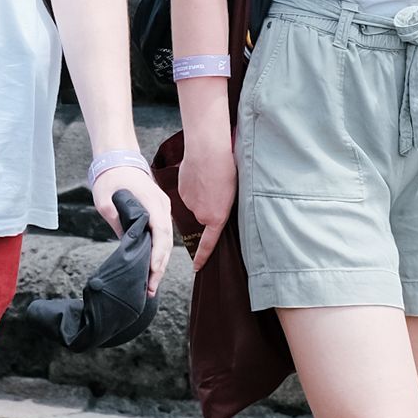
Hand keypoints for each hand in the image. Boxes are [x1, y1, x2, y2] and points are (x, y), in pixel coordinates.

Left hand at [91, 161, 173, 293]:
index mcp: (152, 202)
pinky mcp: (159, 211)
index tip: (153, 273)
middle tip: (151, 289)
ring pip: (166, 240)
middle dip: (160, 267)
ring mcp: (163, 208)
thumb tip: (126, 246)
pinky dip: (159, 252)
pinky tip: (152, 267)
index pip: (160, 233)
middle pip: (167, 242)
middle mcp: (163, 206)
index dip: (158, 255)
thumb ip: (117, 223)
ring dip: (161, 262)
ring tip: (152, 284)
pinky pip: (163, 235)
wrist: (118, 158)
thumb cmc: (111, 178)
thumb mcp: (106, 202)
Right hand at [175, 133, 237, 273]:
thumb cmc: (227, 168)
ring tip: (211, 176)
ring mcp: (189, 202)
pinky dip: (194, 185)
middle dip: (210, 205)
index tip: (197, 267)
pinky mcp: (181, 190)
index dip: (203, 257)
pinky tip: (200, 172)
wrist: (208, 150)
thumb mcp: (236, 191)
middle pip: (205, 214)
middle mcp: (200, 213)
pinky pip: (189, 191)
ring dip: (203, 193)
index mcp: (216, 217)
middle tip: (219, 187)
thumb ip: (226, 207)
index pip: (209, 243)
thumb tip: (220, 209)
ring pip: (196, 202)